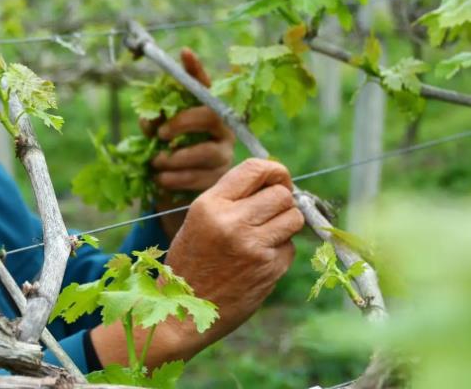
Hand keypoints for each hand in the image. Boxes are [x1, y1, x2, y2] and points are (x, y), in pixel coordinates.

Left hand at [144, 48, 234, 239]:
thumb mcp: (159, 136)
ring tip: (155, 163)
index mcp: (207, 112)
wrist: (180, 192)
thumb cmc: (171, 155)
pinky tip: (161, 180)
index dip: (196, 70)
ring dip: (176, 158)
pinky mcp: (220, 180)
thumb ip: (155, 123)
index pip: (204, 85)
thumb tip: (148, 120)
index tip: (183, 53)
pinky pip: (200, 178)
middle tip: (161, 134)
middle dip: (183, 123)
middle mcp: (222, 129)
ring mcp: (224, 154)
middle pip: (210, 116)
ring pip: (206, 152)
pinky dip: (176, 179)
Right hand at [163, 158, 304, 356]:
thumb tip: (273, 179)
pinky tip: (259, 261)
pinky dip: (280, 251)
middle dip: (282, 201)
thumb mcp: (198, 220)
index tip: (279, 179)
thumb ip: (231, 198)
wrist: (184, 309)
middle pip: (282, 194)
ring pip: (293, 218)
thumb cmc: (191, 261)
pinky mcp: (269, 269)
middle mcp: (232, 222)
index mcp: (210, 205)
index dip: (275, 170)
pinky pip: (290, 248)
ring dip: (285, 224)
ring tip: (266, 235)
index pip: (255, 169)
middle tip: (273, 211)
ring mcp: (253, 247)